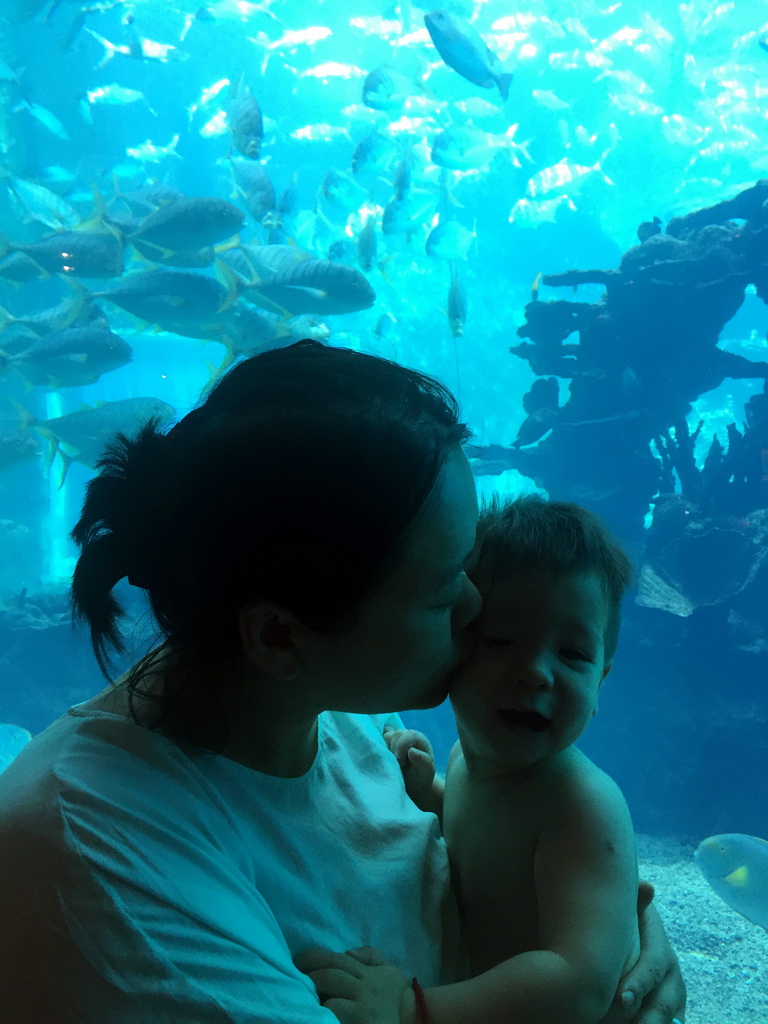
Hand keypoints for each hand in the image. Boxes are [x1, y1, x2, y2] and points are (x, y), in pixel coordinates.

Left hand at [294, 945, 411, 1023]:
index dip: (313, 958)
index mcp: (367, 972)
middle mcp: (364, 986)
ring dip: (314, 997)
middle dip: (308, 975)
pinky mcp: (360, 1021)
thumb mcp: (389, 970)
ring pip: (331, 997)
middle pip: (330, 975)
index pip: (336, 959)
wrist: (415, 1019)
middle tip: (292, 976)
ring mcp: (362, 1006)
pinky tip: (314, 1013)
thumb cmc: (398, 997)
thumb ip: (371, 956)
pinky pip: (336, 1015)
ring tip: (301, 997)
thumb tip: (348, 951)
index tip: (297, 960)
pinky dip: (324, 1014)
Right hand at [383, 728, 435, 802]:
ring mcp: (396, 739)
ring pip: (385, 738)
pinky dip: (380, 750)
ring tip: (393, 763)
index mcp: (419, 739)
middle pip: (395, 735)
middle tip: (398, 765)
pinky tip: (386, 760)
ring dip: (386, 750)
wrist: (414, 784)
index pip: (407, 735)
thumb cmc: (421, 777)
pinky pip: (378, 741)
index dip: (401, 747)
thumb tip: (411, 751)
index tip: (400, 763)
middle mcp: (407, 735)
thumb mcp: (426, 772)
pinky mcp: (387, 744)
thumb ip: (422, 761)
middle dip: (394, 750)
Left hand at [612, 882, 686, 1022]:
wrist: (634, 939)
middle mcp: (672, 980)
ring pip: (667, 1020)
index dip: (639, 983)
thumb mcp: (632, 912)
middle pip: (663, 1004)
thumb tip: (647, 886)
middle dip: (646, 1018)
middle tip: (624, 1023)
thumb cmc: (628, 924)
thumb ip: (637, 902)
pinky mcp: (669, 1015)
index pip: (653, 969)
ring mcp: (672, 1001)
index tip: (620, 997)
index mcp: (662, 953)